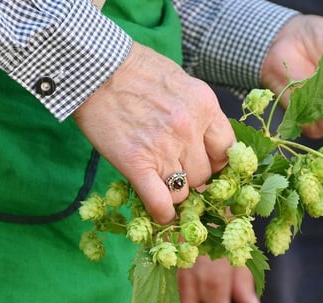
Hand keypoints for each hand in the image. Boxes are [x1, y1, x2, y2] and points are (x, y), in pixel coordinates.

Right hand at [73, 43, 234, 223]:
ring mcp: (164, 148)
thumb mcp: (179, 81)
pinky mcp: (136, 164)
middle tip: (177, 174)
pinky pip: (160, 202)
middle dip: (193, 178)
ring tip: (162, 186)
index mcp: (205, 106)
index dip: (217, 163)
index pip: (227, 150)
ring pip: (184, 191)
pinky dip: (162, 214)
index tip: (205, 165)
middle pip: (205, 174)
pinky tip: (160, 214)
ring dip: (175, 193)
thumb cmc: (134, 69)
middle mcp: (189, 129)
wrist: (94, 68)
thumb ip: (194, 111)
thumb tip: (201, 142)